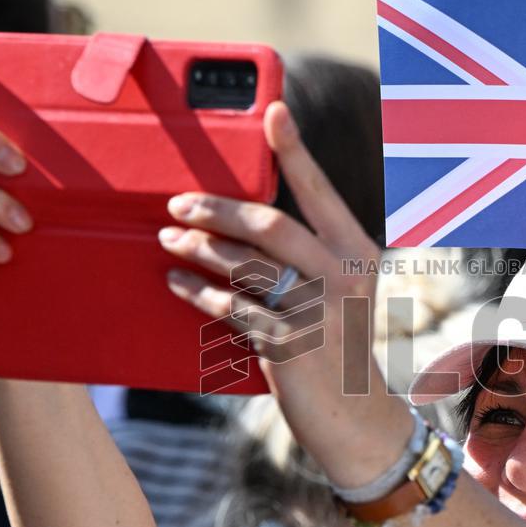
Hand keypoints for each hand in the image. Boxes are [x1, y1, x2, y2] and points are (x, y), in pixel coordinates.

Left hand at [159, 104, 411, 485]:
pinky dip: (201, 294)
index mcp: (356, 251)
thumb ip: (305, 257)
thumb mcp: (337, 292)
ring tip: (169, 241)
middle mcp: (342, 275)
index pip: (319, 191)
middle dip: (216, 210)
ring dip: (199, 250)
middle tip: (178, 205)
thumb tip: (240, 223)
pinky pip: (233, 309)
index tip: (272, 110)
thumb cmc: (337, 345)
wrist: (356, 417)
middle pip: (269, 224)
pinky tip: (179, 284)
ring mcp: (317, 311)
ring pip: (245, 265)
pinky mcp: (289, 346)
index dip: (294, 150)